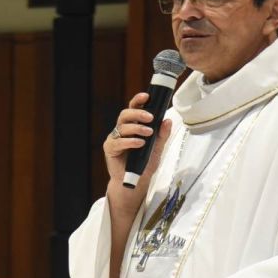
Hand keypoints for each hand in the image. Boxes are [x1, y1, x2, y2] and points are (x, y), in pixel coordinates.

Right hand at [103, 93, 173, 214]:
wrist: (135, 182)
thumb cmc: (144, 164)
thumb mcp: (157, 148)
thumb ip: (162, 135)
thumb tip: (168, 121)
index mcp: (133, 126)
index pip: (134, 108)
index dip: (138, 100)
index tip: (147, 95)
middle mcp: (122, 130)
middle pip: (125, 114)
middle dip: (138, 113)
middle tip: (150, 117)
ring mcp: (115, 138)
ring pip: (122, 126)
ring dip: (136, 128)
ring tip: (148, 133)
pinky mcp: (110, 149)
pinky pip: (118, 142)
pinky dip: (130, 141)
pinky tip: (139, 143)